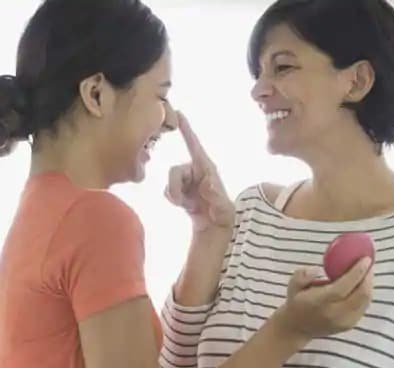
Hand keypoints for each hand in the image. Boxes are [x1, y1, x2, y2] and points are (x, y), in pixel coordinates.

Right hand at [165, 111, 233, 233]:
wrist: (216, 228)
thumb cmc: (224, 215)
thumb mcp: (225, 209)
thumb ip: (217, 197)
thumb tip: (207, 185)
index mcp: (207, 169)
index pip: (195, 146)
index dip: (187, 130)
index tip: (179, 113)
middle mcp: (195, 172)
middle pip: (175, 171)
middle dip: (174, 185)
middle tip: (181, 202)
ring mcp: (187, 181)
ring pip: (170, 182)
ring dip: (175, 195)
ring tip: (187, 206)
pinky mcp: (180, 191)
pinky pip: (168, 192)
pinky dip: (173, 199)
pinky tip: (185, 206)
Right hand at [276, 257, 373, 339]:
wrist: (297, 328)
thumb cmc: (296, 301)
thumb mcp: (293, 284)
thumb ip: (304, 275)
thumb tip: (319, 270)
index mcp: (319, 302)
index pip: (343, 287)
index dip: (357, 272)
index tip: (365, 258)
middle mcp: (334, 314)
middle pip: (360, 295)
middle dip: (368, 277)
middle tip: (368, 263)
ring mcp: (344, 322)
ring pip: (365, 301)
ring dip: (368, 285)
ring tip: (366, 272)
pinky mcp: (350, 325)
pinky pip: (364, 306)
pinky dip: (366, 294)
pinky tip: (361, 285)